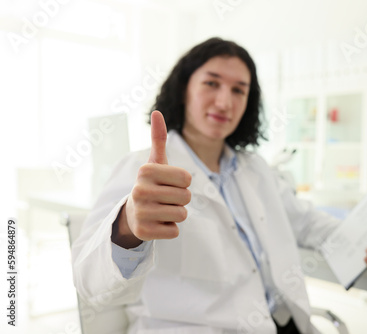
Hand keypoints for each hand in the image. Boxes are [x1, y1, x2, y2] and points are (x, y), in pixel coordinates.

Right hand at [111, 110, 191, 247]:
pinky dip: (169, 229)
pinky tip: (157, 223)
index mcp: (145, 171)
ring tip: (161, 210)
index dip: (183, 183)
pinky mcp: (143, 232)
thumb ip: (159, 138)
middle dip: (180, 199)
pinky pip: (174, 231)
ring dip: (176, 214)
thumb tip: (158, 112)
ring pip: (182, 215)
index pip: (187, 179)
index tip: (168, 183)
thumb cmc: (151, 185)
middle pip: (186, 197)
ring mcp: (140, 212)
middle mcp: (139, 190)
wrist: (132, 214)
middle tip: (164, 198)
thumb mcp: (155, 162)